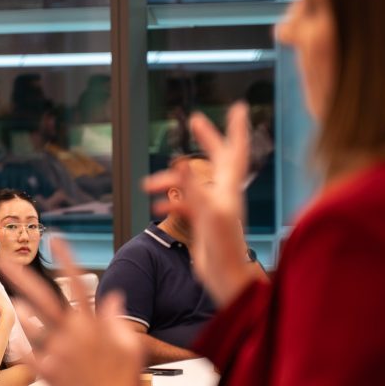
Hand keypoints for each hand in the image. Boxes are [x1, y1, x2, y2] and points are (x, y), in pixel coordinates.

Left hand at [0, 239, 143, 385]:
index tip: (56, 238)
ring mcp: (58, 352)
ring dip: (21, 311)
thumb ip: (116, 318)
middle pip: (42, 296)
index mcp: (92, 324)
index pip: (77, 282)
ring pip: (31, 324)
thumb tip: (113, 296)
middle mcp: (72, 333)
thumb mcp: (130, 345)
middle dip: (18, 275)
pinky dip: (21, 345)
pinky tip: (15, 338)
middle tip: (0, 258)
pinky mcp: (48, 372)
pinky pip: (28, 354)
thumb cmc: (125, 381)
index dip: (67, 258)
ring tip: (13, 301)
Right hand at [144, 103, 254, 307]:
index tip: (237, 106)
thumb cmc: (224, 250)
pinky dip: (171, 202)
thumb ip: (193, 188)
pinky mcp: (204, 222)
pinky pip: (185, 205)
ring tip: (147, 184)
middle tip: (194, 119)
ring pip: (191, 183)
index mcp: (229, 188)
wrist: (227, 279)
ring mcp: (214, 207)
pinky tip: (157, 208)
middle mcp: (224, 194)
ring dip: (169, 180)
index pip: (234, 150)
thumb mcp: (208, 215)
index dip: (234, 128)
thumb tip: (181, 161)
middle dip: (206, 139)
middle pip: (215, 158)